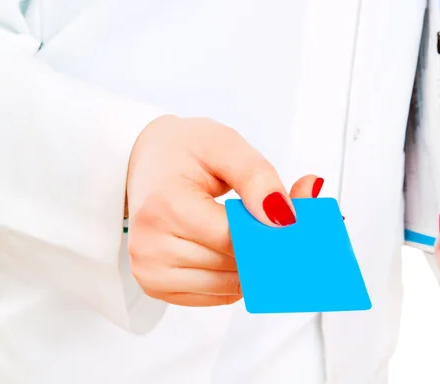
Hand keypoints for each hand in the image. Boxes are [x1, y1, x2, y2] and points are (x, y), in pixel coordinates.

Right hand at [125, 115, 323, 306]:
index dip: (270, 233)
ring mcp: (150, 270)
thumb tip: (285, 218)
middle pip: (232, 264)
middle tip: (282, 222)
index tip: (296, 225)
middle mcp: (150, 244)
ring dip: (252, 264)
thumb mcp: (223, 144)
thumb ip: (258, 177)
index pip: (233, 238)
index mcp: (164, 205)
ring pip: (229, 285)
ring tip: (254, 232)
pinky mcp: (156, 285)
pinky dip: (235, 277)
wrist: (143, 160)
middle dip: (266, 247)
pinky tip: (236, 250)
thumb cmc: (181, 151)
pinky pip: (216, 295)